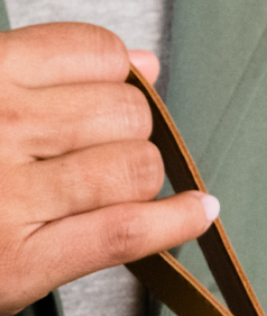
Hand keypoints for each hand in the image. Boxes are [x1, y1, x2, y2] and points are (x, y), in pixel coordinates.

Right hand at [0, 22, 217, 315]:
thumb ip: (49, 71)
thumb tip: (146, 62)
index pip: (94, 52)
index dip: (117, 75)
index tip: (111, 94)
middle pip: (124, 112)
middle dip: (132, 131)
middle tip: (105, 151)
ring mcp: (10, 197)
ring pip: (134, 168)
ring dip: (144, 178)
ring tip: (122, 186)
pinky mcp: (24, 263)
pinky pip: (127, 231)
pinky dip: (176, 222)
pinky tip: (198, 212)